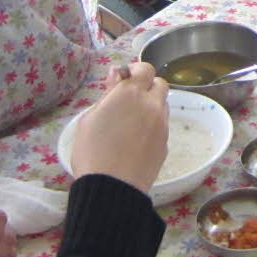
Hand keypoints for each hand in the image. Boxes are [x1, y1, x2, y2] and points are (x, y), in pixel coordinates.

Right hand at [69, 62, 168, 193]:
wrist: (112, 188)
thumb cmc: (92, 151)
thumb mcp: (89, 118)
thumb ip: (108, 93)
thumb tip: (117, 73)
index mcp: (130, 94)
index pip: (145, 69)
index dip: (135, 72)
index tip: (124, 80)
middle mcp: (151, 105)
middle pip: (159, 84)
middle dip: (147, 87)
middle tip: (128, 101)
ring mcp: (162, 125)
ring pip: (163, 105)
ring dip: (152, 106)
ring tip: (132, 122)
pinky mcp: (166, 143)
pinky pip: (163, 125)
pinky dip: (153, 125)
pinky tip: (137, 139)